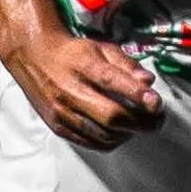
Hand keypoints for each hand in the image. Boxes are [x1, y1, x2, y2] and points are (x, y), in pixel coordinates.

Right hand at [0, 26, 163, 149]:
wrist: (34, 57)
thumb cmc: (69, 54)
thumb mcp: (101, 48)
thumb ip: (127, 65)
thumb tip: (147, 82)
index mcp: (83, 65)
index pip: (114, 82)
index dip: (139, 96)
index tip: (156, 103)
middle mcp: (70, 90)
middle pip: (112, 116)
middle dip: (141, 123)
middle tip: (156, 120)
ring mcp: (62, 111)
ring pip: (103, 134)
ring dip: (128, 134)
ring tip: (139, 126)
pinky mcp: (58, 126)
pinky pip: (90, 143)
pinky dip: (110, 141)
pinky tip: (119, 133)